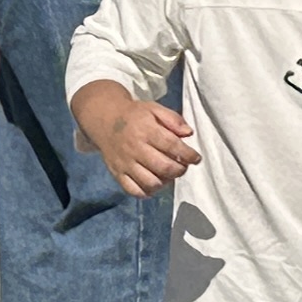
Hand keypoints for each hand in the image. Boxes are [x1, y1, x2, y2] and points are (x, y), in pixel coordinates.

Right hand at [78, 87, 198, 196]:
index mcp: (146, 130)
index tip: (196, 158)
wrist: (105, 120)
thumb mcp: (154, 109)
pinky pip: (134, 190)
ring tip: (169, 174)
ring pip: (150, 182)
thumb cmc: (135, 116)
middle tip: (183, 166)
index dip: (188, 154)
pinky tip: (155, 183)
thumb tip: (189, 133)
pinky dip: (148, 192)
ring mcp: (125, 163)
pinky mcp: (117, 174)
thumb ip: (173, 119)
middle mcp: (135, 148)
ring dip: (165, 182)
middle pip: (163, 167)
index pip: (172, 146)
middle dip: (180, 169)